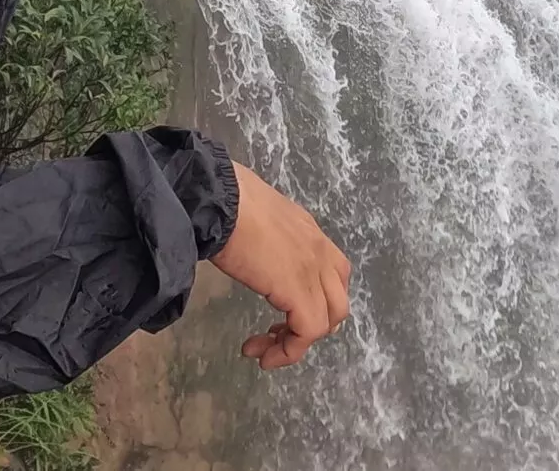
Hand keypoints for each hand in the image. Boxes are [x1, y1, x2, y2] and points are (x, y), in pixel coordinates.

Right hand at [211, 163, 349, 369]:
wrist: (221, 200)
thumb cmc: (226, 202)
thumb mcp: (255, 217)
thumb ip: (263, 236)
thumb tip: (243, 243)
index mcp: (309, 233)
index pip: (332, 274)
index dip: (313, 299)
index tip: (278, 311)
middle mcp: (320, 251)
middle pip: (337, 300)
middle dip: (311, 324)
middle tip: (277, 334)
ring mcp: (314, 270)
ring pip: (328, 319)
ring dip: (298, 341)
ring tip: (267, 351)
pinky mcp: (300, 291)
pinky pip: (308, 331)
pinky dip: (289, 351)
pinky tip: (265, 357)